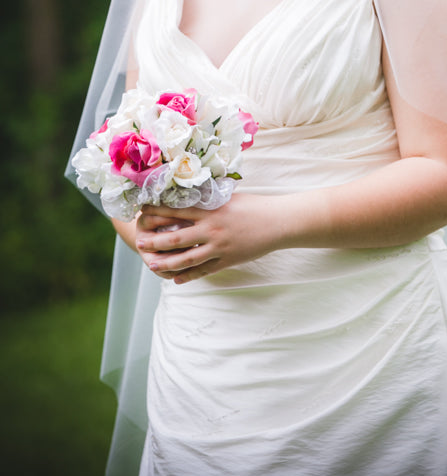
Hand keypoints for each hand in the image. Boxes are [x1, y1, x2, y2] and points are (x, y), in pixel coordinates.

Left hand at [135, 194, 280, 283]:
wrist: (278, 222)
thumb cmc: (255, 206)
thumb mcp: (229, 198)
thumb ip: (210, 200)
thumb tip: (192, 195)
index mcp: (210, 211)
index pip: (177, 212)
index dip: (157, 213)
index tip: (142, 212)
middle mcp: (211, 230)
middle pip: (176, 238)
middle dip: (155, 241)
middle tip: (139, 242)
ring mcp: (219, 247)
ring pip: (187, 259)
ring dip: (167, 263)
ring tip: (151, 264)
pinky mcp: (228, 260)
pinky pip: (204, 270)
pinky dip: (189, 276)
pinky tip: (176, 280)